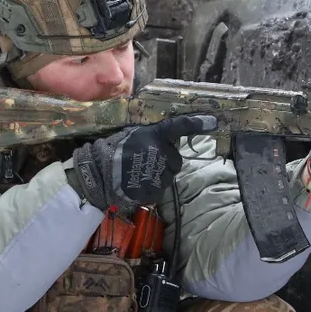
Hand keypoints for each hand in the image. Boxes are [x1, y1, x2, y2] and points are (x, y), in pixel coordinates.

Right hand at [72, 114, 218, 210]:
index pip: (178, 127)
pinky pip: (160, 189)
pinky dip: (151, 188)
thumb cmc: (109, 152)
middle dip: (165, 161)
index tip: (213, 121)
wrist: (96, 175)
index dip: (197, 123)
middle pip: (175, 159)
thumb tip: (165, 139)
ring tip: (138, 174)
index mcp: (153, 135)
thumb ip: (150, 136)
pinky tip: (137, 184)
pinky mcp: (155, 191)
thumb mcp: (130, 135)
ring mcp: (158, 173)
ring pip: (168, 175)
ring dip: (159, 175)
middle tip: (146, 161)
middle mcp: (160, 153)